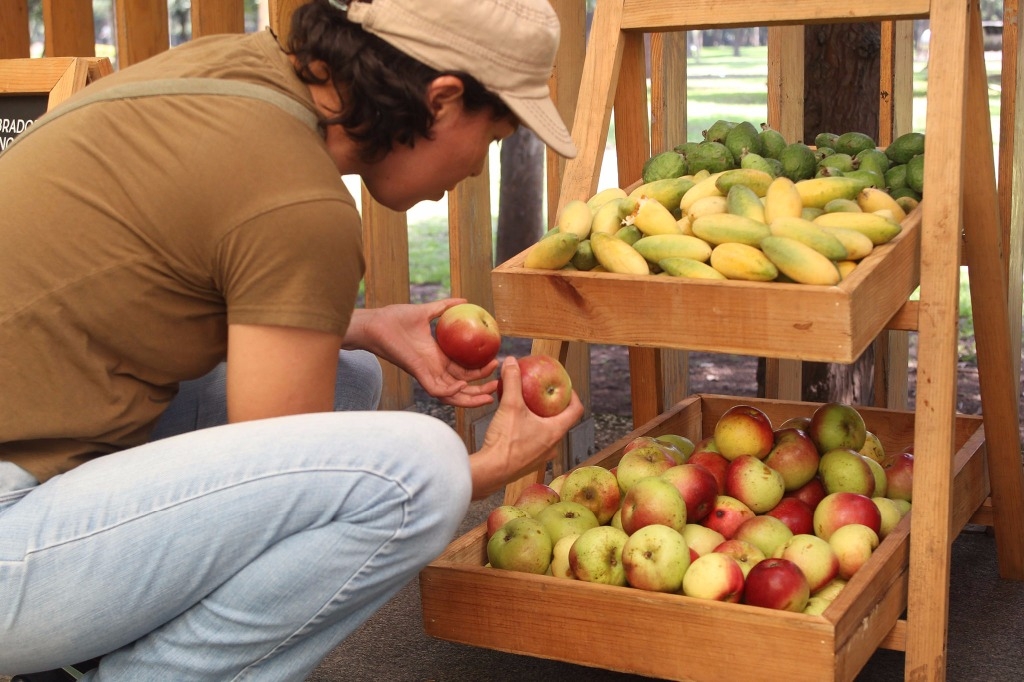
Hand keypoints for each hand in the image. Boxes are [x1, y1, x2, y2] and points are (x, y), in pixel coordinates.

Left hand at [360, 299, 498, 408]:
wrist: (375, 323)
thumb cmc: (395, 318)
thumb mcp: (426, 311)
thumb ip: (445, 306)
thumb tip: (465, 299)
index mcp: (438, 357)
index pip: (463, 372)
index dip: (480, 372)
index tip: (496, 362)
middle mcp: (434, 369)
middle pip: (462, 388)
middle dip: (480, 391)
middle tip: (497, 385)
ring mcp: (426, 373)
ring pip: (452, 394)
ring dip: (470, 397)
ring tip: (488, 394)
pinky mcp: (417, 373)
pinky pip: (436, 390)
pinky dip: (449, 392)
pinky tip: (462, 384)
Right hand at [468, 356, 583, 498]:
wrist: (490, 472)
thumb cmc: (505, 441)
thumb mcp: (510, 405)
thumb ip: (512, 381)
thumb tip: (511, 361)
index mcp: (556, 431)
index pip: (576, 410)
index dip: (573, 395)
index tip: (564, 386)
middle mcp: (553, 446)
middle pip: (561, 421)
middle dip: (553, 407)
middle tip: (542, 394)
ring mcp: (542, 457)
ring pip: (547, 433)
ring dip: (541, 420)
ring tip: (528, 408)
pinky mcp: (529, 463)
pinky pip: (536, 443)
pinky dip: (530, 432)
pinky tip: (515, 425)